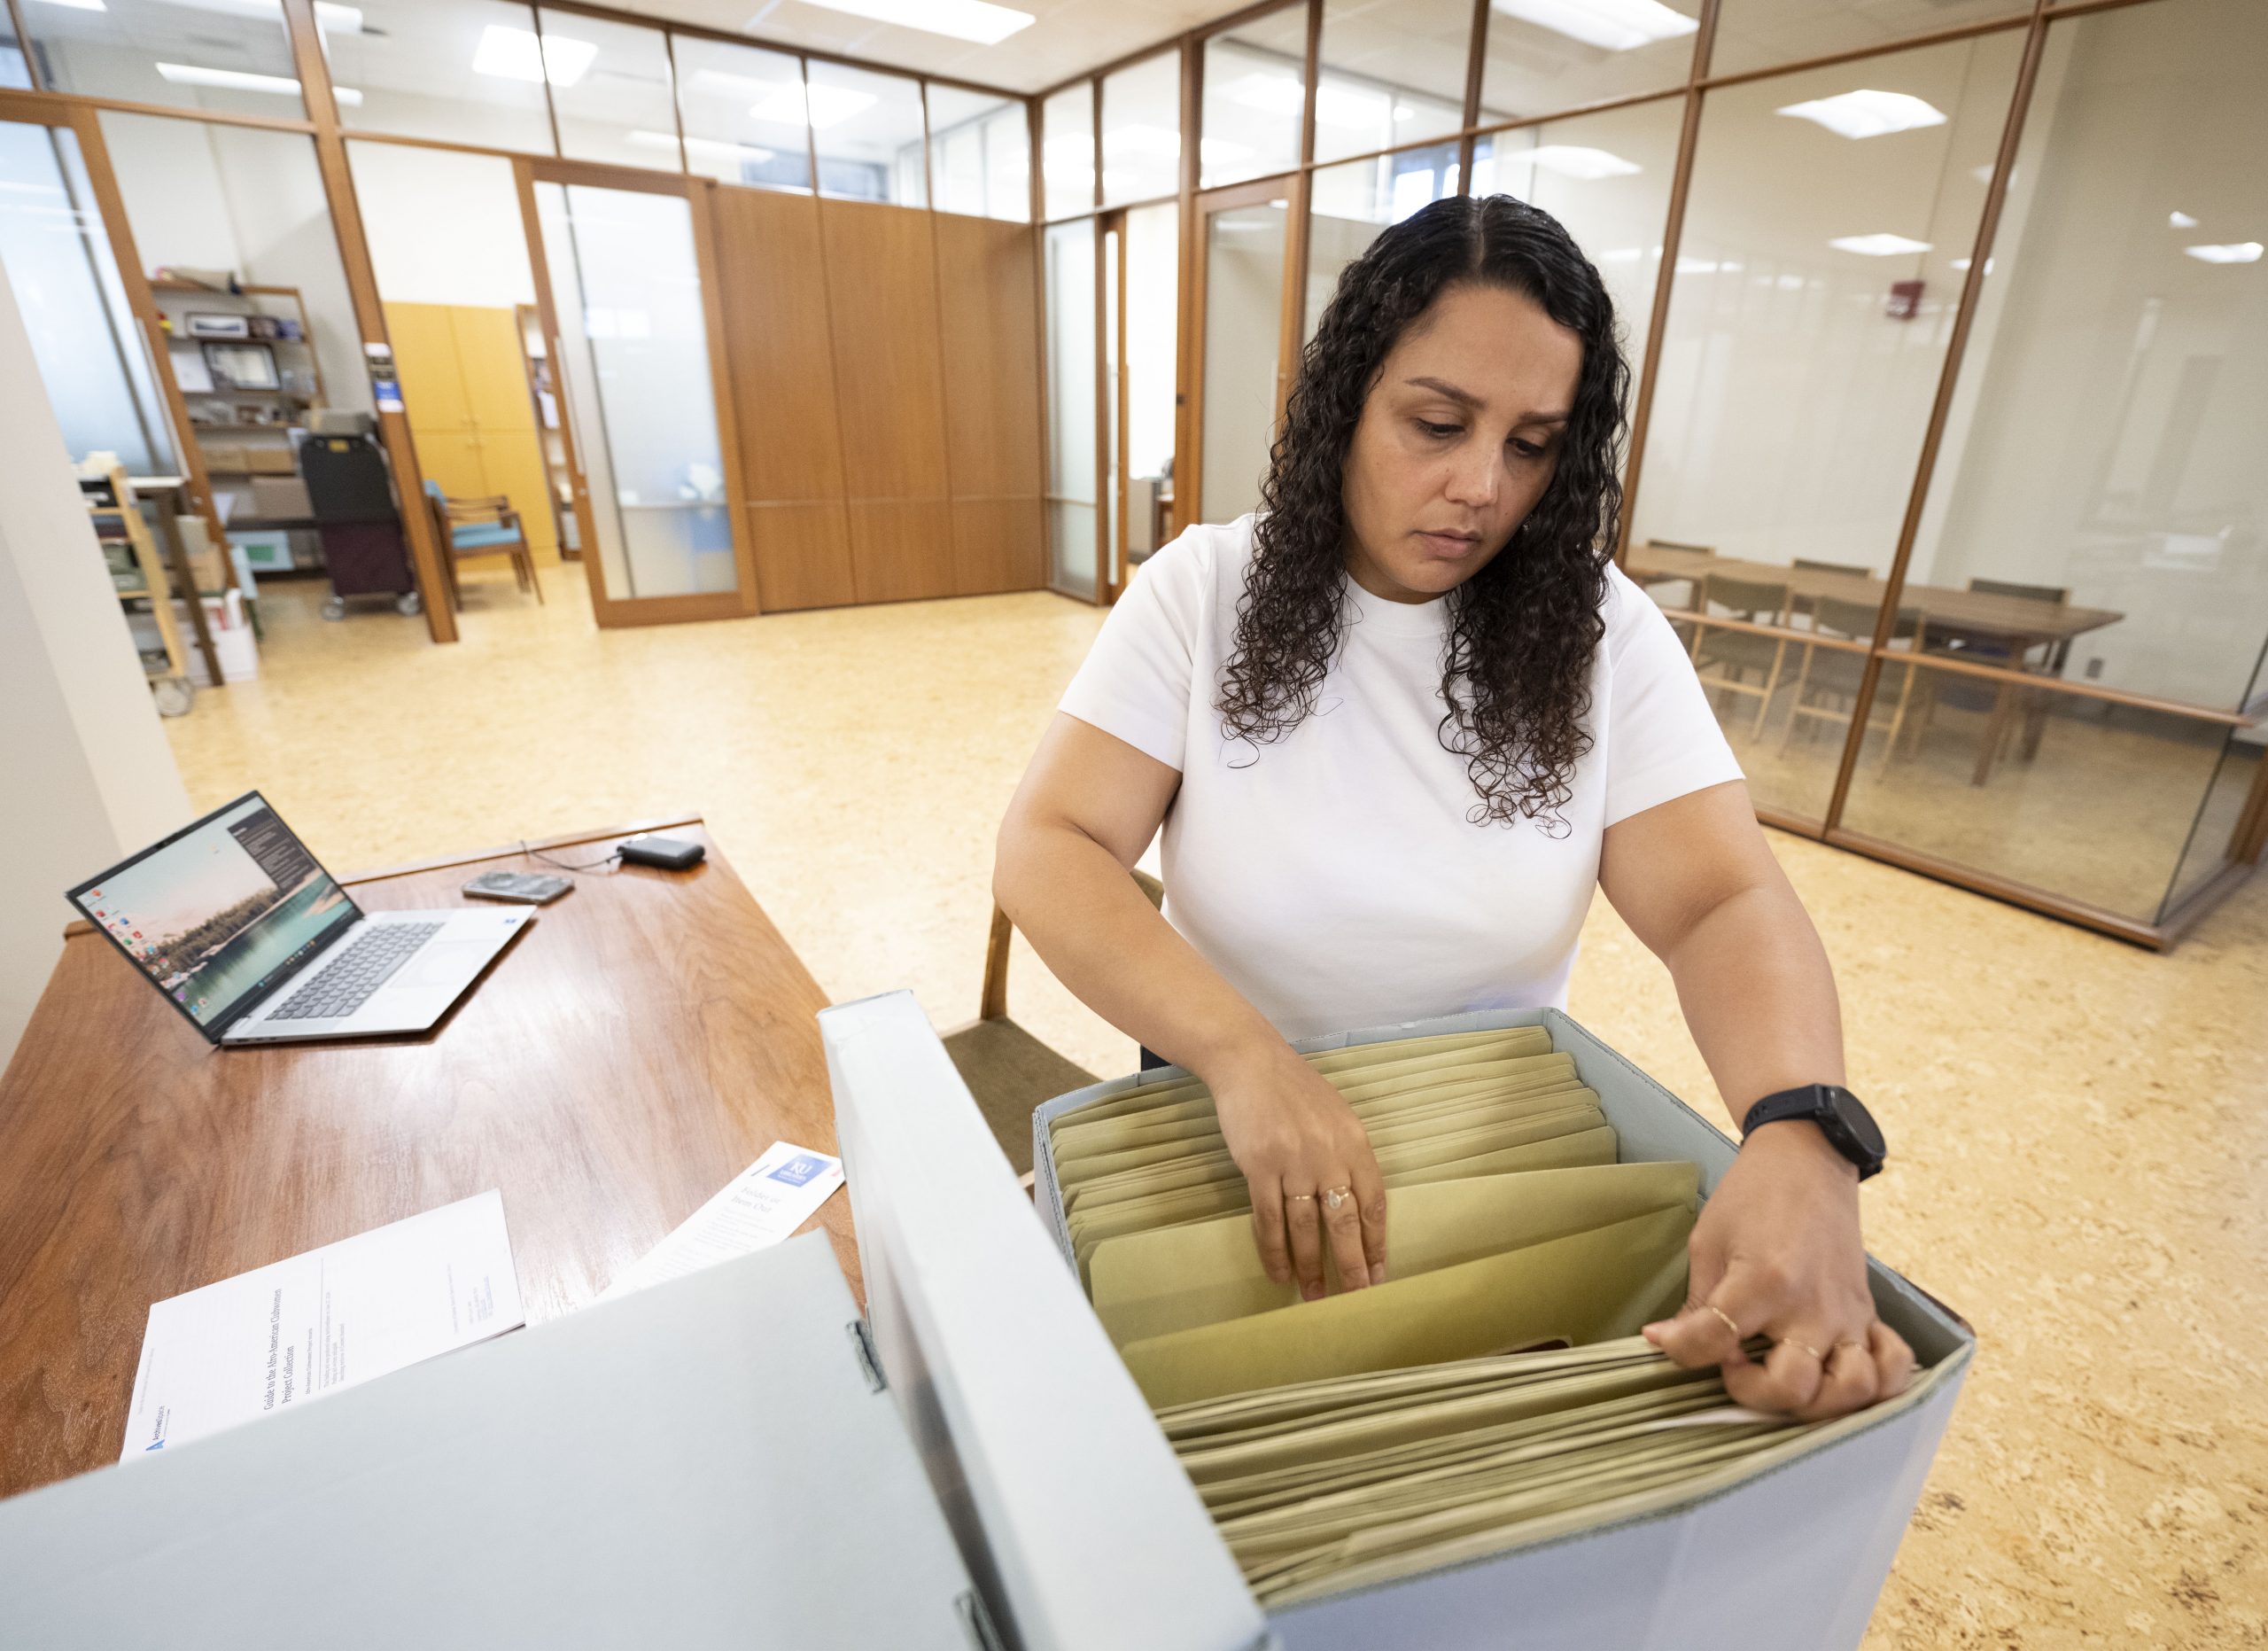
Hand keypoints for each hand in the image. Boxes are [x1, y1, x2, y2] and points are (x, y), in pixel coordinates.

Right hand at [1209, 1040, 1387, 1299]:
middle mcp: (1329, 1156)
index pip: (1373, 1204)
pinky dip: (1274, 1251)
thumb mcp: (1337, 1116)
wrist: (1250, 1062)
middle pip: (1344, 1223)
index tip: (1378, 1275)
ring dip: (1310, 1266)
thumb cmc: (1294, 1089)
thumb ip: (1348, 1156)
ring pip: (1306, 1227)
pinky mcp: (1260, 1166)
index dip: (1376, 1243)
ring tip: (1314, 1296)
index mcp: (1355, 1143)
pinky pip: (1269, 1219)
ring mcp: (1294, 1162)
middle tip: (1355, 1299)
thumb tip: (1355, 1204)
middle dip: (1351, 1266)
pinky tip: (1279, 1273)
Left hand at [1642, 1121, 1913, 1419]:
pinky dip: (1877, 1384)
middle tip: (1735, 1363)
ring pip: (1853, 1391)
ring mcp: (1847, 1315)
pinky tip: (1837, 1371)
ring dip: (1816, 1402)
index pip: (1714, 1344)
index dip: (1681, 1352)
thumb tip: (1668, 1344)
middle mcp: (1812, 1306)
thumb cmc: (1751, 1196)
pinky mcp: (1868, 1314)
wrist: (1808, 1160)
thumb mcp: (1709, 1242)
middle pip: (1794, 1390)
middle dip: (1754, 1394)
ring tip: (1786, 1374)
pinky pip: (1893, 1368)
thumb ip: (1698, 1304)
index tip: (1671, 1340)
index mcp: (1763, 1281)